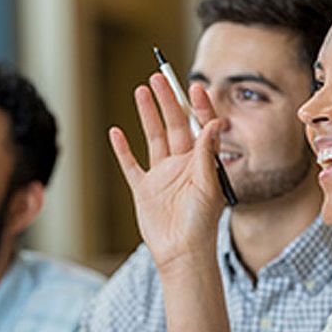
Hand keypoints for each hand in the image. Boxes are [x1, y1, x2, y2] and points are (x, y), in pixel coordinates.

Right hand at [109, 74, 225, 272]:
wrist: (182, 254)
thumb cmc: (201, 224)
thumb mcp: (208, 185)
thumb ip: (208, 154)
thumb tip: (215, 122)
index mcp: (202, 162)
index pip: (200, 126)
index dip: (198, 106)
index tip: (194, 86)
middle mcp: (182, 165)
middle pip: (174, 125)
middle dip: (168, 101)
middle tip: (160, 77)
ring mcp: (162, 176)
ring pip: (154, 137)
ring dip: (147, 115)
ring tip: (141, 90)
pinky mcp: (144, 189)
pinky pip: (131, 164)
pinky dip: (122, 149)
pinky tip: (116, 132)